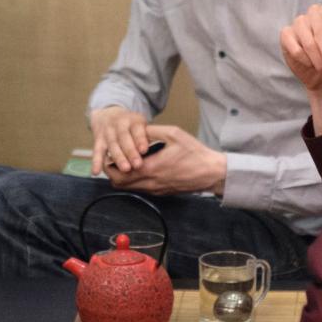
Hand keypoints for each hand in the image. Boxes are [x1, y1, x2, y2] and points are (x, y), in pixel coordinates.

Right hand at [89, 105, 151, 175]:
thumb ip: (148, 136)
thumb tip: (159, 154)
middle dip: (130, 152)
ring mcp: (108, 132)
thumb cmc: (131, 125)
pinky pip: (97, 151)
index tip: (144, 150)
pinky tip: (95, 172)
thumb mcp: (141, 124)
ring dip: (118, 158)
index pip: (137, 130)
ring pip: (112, 145)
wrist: (108, 113)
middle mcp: (119, 125)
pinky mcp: (98, 140)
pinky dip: (96, 162)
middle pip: (124, 139)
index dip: (140, 140)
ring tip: (125, 170)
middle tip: (137, 165)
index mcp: (133, 120)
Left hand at [103, 125, 224, 195]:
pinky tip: (141, 167)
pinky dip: (134, 181)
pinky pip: (140, 189)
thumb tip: (136, 129)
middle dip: (113, 171)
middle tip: (116, 158)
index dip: (110, 163)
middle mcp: (150, 182)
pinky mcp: (161, 193)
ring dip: (124, 176)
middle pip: (119, 183)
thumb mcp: (173, 134)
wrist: (211, 173)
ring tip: (128, 161)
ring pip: (129, 188)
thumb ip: (152, 130)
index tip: (112, 152)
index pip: (119, 171)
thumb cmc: (194, 153)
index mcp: (150, 168)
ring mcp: (155, 190)